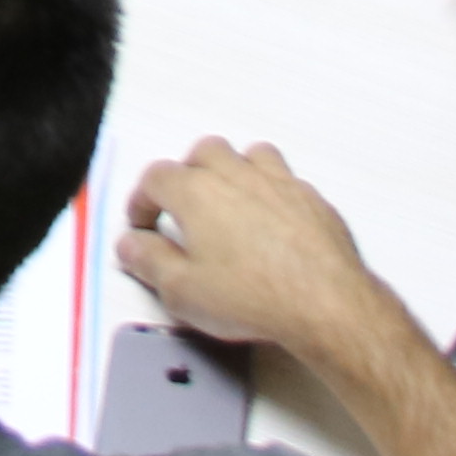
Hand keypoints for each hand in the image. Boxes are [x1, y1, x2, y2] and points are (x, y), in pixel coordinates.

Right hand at [117, 136, 386, 367]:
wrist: (324, 303)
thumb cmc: (252, 296)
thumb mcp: (182, 292)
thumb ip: (150, 262)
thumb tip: (130, 245)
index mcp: (197, 192)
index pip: (156, 178)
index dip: (143, 200)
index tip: (143, 225)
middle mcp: (237, 176)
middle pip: (203, 152)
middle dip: (187, 174)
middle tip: (184, 208)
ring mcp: (279, 183)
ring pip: (249, 154)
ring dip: (234, 171)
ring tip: (230, 202)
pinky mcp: (312, 199)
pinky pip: (285, 179)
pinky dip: (271, 192)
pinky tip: (272, 222)